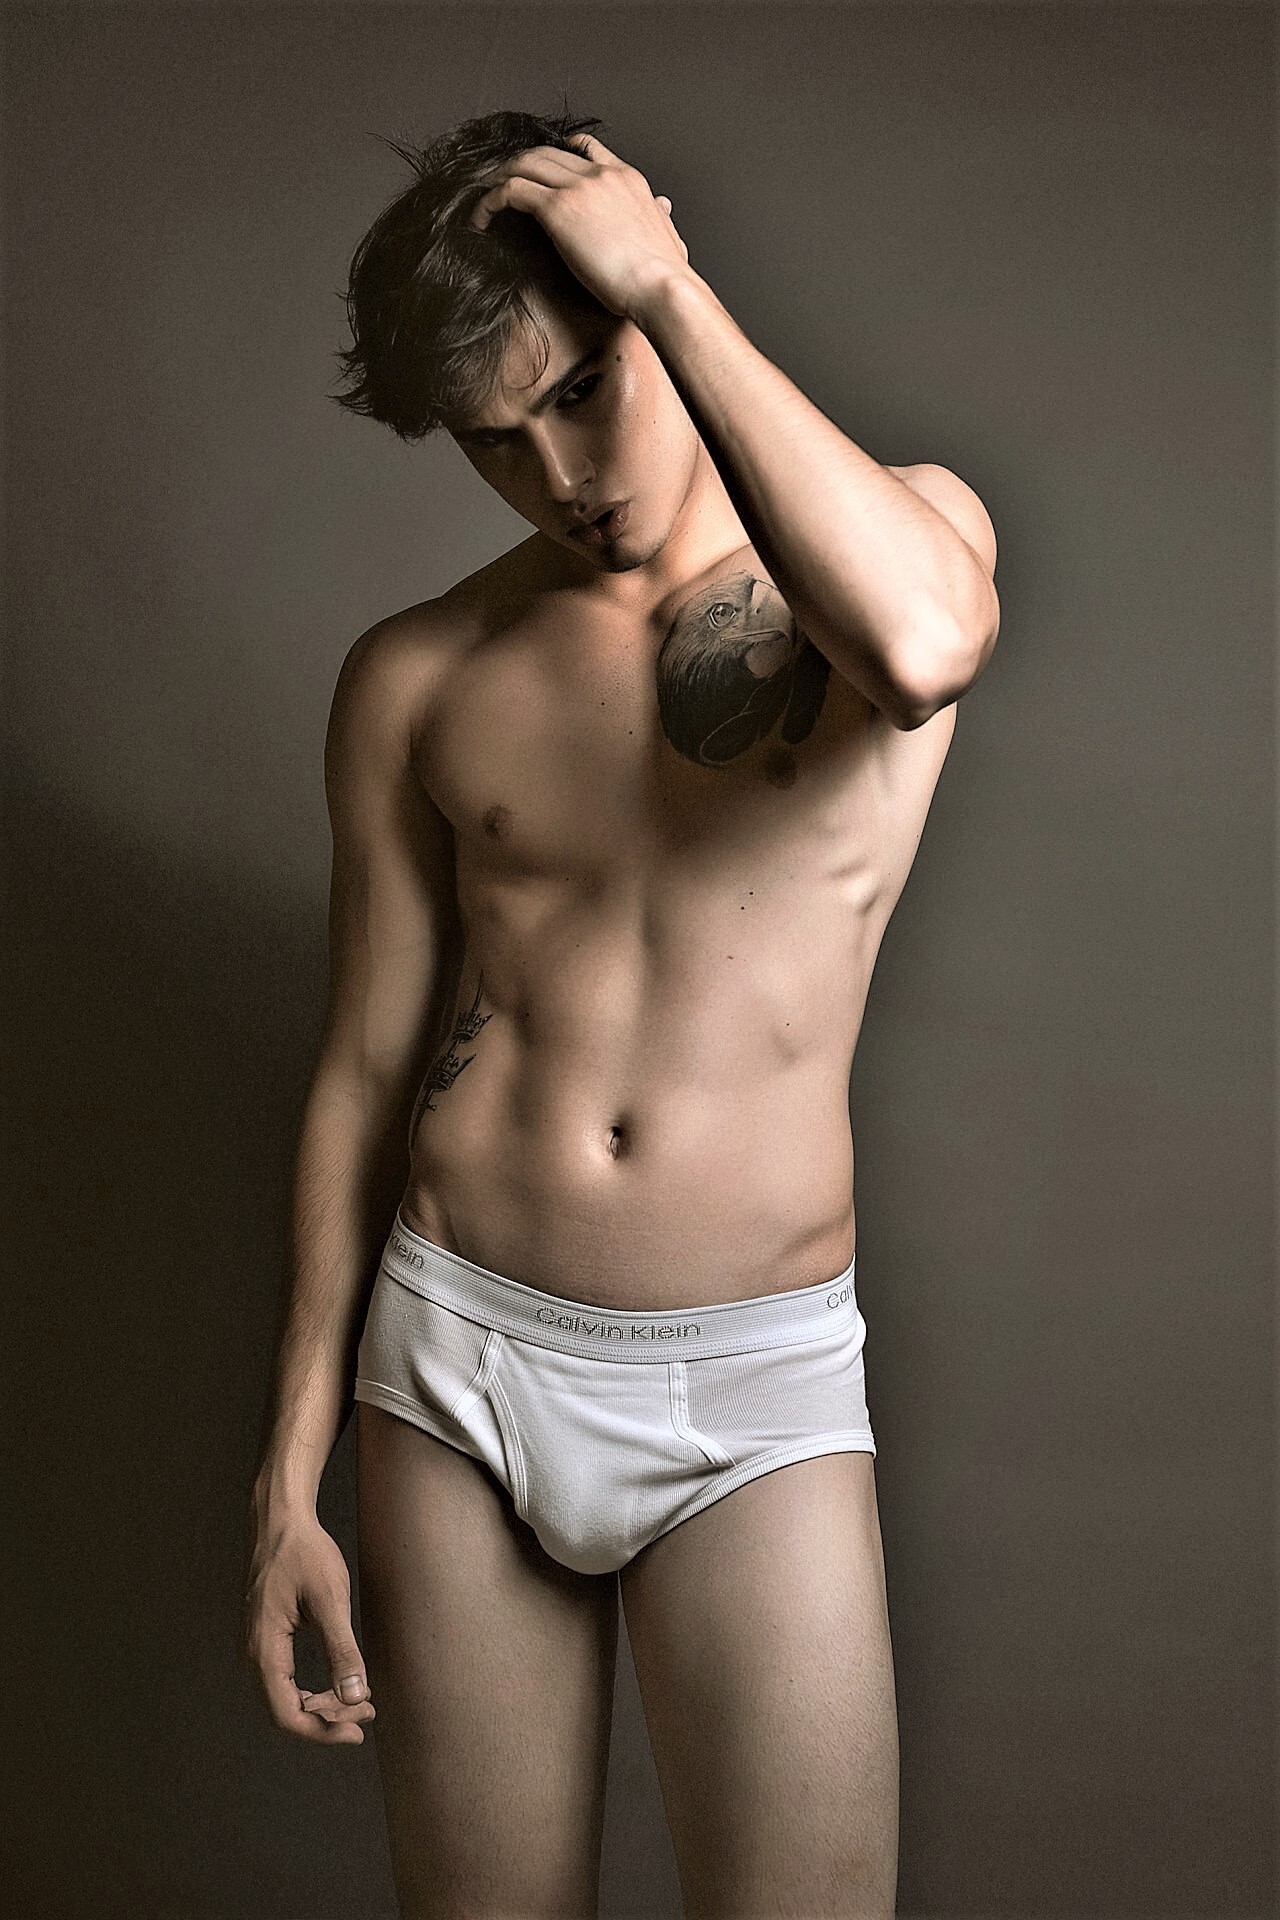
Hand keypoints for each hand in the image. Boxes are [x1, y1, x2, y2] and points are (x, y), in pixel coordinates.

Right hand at [241, 1507, 374, 1744]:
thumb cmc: (304, 1553)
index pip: (287, 1714)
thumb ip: (342, 1650)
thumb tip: (355, 1696)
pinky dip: (312, 1689)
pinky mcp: (268, 1638)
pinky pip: (285, 1679)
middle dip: (327, 1720)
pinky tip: (338, 1682)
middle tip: (367, 1714)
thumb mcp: (330, 1600)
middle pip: (285, 1711)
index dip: (323, 1731)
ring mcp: (258, 1646)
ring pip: (285, 1697)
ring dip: (321, 1706)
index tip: (358, 1731)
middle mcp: (254, 1654)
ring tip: (359, 1701)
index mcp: (264, 1650)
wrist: (282, 1520)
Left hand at [468, 133, 692, 328]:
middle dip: (518, 165)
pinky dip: (489, 202)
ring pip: (523, 165)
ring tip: (482, 199)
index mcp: (627, 178)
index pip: (586, 148)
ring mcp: (578, 188)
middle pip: (546, 152)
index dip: (556, 153)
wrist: (662, 288)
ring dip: (498, 179)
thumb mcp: (669, 234)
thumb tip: (664, 206)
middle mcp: (600, 175)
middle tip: (497, 184)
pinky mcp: (557, 209)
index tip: (540, 167)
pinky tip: (480, 220)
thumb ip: (662, 216)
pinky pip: (511, 191)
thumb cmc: (666, 275)